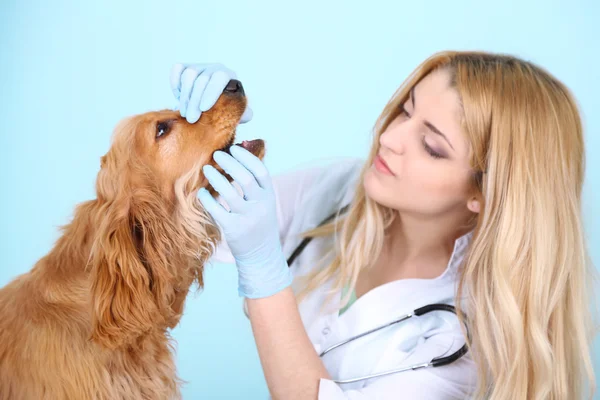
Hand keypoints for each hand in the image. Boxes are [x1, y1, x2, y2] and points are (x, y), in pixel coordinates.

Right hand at [169, 63, 253, 123]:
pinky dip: (175, 83)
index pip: (220, 78)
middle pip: (201, 79)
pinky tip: (179, 97)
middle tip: (191, 119)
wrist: (214, 103)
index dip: (211, 92)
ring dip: (185, 96)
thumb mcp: (237, 112)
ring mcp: (200, 66)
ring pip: (189, 74)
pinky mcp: (186, 66)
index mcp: (229, 76)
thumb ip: (244, 114)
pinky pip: (178, 69)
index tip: (203, 109)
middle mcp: (214, 67)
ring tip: (185, 113)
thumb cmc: (227, 109)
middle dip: (194, 101)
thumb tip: (248, 115)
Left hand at [198, 145, 291, 298]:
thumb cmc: (259, 223)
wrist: (262, 255)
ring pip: (229, 192)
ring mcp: (247, 218)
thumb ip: (255, 184)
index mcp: (269, 196)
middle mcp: (261, 206)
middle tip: (216, 154)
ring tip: (207, 169)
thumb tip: (241, 154)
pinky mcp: (233, 229)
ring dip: (216, 177)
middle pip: (245, 178)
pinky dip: (207, 199)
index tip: (234, 148)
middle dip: (230, 163)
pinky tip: (202, 193)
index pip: (261, 171)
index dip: (247, 157)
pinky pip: (216, 210)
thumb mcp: (264, 203)